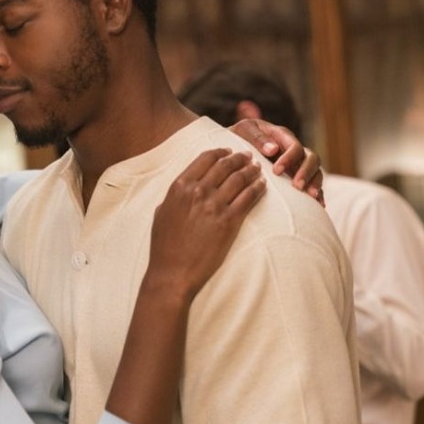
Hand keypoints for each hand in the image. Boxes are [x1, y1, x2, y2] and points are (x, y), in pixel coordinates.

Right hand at [148, 149, 265, 300]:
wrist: (173, 273)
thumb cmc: (164, 246)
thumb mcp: (161, 214)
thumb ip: (173, 197)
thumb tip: (182, 190)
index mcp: (180, 187)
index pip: (205, 159)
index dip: (220, 152)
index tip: (228, 151)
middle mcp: (198, 191)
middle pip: (225, 166)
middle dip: (239, 158)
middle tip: (248, 156)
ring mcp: (214, 206)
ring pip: (239, 179)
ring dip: (250, 171)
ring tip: (257, 168)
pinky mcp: (229, 221)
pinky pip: (248, 198)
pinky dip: (257, 189)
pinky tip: (262, 186)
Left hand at [229, 118, 323, 205]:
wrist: (234, 148)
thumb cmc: (238, 137)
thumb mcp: (244, 131)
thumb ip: (257, 137)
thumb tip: (272, 149)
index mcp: (283, 136)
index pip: (295, 146)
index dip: (289, 158)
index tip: (276, 171)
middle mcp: (294, 150)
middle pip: (312, 158)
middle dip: (307, 172)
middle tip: (297, 186)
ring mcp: (297, 165)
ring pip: (316, 172)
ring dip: (315, 184)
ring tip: (311, 197)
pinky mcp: (297, 178)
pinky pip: (312, 185)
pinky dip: (318, 195)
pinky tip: (319, 205)